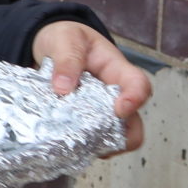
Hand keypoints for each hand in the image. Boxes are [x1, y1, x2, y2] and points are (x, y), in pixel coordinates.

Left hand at [30, 22, 150, 154]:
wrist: (48, 47)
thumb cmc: (66, 38)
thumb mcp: (65, 39)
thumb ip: (67, 59)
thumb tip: (63, 89)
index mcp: (115, 70)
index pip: (138, 85)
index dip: (135, 99)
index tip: (120, 109)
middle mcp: (114, 95)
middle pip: (133, 123)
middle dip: (120, 136)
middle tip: (94, 138)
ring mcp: (101, 112)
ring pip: (113, 139)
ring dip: (98, 146)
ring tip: (74, 144)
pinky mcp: (85, 124)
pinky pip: (91, 143)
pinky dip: (81, 148)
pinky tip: (63, 144)